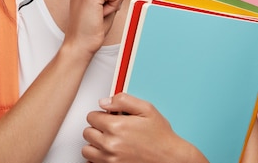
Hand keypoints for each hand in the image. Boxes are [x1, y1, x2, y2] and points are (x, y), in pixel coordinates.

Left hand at [82, 93, 208, 162]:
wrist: (170, 159)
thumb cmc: (161, 136)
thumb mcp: (146, 109)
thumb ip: (123, 100)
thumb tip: (104, 102)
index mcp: (117, 126)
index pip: (91, 117)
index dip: (100, 114)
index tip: (108, 117)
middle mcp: (110, 144)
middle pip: (87, 132)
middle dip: (97, 128)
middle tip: (110, 128)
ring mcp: (110, 160)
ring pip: (87, 149)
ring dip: (95, 144)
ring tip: (108, 140)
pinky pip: (93, 162)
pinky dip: (98, 157)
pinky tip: (110, 152)